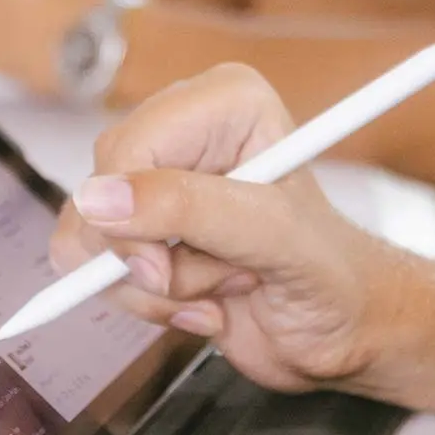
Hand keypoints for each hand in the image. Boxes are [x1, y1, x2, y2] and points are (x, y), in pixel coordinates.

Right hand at [51, 64, 434, 414]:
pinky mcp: (142, 233)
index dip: (130, 216)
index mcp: (224, 102)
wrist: (344, 332)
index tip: (161, 267)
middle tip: (215, 278)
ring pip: (90, 235)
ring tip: (224, 287)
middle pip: (100, 191)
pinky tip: (202, 304)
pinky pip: (92, 266)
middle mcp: (186, 133)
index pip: (127, 147)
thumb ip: (191, 209)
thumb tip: (102, 198)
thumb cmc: (335, 276)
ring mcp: (159, 185)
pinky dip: (144, 304)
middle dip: (150, 258)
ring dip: (154, 288)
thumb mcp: (273, 237)